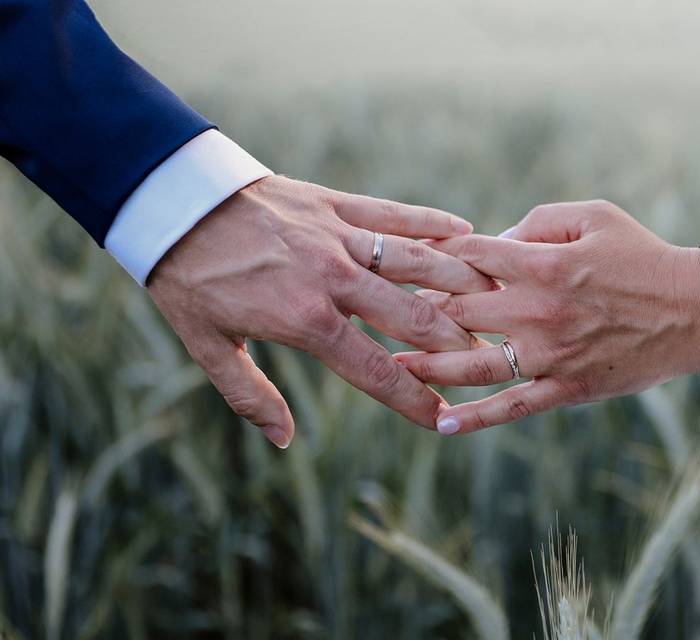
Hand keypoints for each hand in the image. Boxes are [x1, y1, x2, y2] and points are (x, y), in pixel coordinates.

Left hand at [148, 175, 492, 447]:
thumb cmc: (189, 277)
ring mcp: (338, 237)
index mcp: (304, 319)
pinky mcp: (335, 203)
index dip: (412, 398)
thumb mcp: (207, 344)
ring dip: (460, 281)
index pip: (374, 368)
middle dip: (457, 341)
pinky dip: (432, 222)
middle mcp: (333, 278)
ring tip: (497, 297)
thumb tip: (284, 439)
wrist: (173, 201)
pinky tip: (466, 231)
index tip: (442, 418)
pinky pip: (393, 213)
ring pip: (416, 261)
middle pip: (413, 316)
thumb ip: (249, 394)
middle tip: (493, 356)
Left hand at [395, 200, 699, 433]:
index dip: (429, 256)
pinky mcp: (566, 388)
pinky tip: (439, 423)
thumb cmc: (642, 254)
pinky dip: (474, 419)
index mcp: (542, 263)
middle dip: (413, 310)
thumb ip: (536, 221)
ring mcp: (550, 355)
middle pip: (455, 311)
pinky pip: (511, 408)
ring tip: (387, 367)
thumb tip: (490, 241)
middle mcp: (538, 311)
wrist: (695, 309)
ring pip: (470, 366)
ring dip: (423, 367)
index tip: (401, 261)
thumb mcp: (594, 215)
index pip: (466, 257)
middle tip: (380, 311)